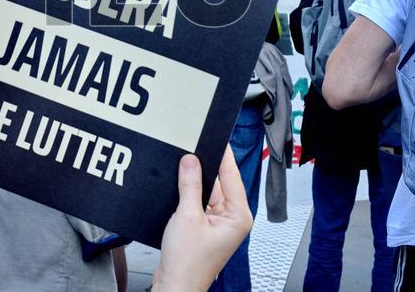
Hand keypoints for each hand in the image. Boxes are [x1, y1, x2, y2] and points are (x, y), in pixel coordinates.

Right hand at [153, 147, 252, 291]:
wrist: (175, 286)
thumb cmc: (188, 264)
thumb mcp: (187, 216)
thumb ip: (189, 185)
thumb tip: (191, 161)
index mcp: (238, 216)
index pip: (232, 176)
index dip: (223, 155)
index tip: (217, 137)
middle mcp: (232, 219)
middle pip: (219, 183)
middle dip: (203, 170)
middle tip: (190, 152)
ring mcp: (219, 224)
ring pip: (206, 192)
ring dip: (193, 184)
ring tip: (181, 174)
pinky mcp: (206, 227)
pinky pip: (199, 202)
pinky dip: (188, 196)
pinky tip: (178, 190)